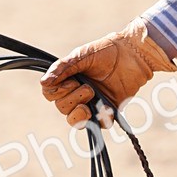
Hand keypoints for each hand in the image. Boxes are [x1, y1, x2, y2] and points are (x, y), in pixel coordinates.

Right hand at [40, 17, 176, 126]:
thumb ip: (62, 69)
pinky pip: (99, 125)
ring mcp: (92, 103)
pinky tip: (105, 106)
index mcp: (67, 79)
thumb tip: (44, 82)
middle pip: (61, 108)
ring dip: (80, 112)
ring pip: (75, 121)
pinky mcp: (108, 111)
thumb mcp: (80, 56)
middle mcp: (76, 92)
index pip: (50, 94)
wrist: (132, 54)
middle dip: (72, 99)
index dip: (56, 92)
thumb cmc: (106, 51)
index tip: (70, 81)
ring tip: (92, 96)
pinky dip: (100, 118)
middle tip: (88, 87)